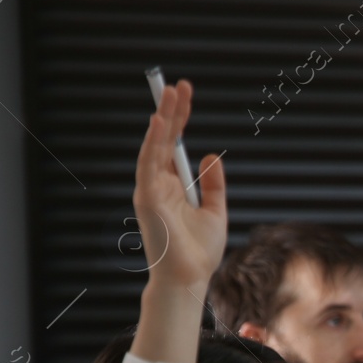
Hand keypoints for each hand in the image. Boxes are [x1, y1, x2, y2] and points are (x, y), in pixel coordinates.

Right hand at [133, 80, 226, 291]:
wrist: (189, 278)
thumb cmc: (199, 251)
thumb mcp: (215, 211)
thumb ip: (213, 184)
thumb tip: (211, 155)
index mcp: (172, 186)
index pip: (175, 145)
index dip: (181, 120)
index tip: (186, 95)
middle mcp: (158, 184)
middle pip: (164, 140)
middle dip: (173, 111)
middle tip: (180, 84)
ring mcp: (151, 190)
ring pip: (156, 146)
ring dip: (164, 118)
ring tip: (171, 92)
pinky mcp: (148, 198)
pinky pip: (149, 164)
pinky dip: (154, 143)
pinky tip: (160, 122)